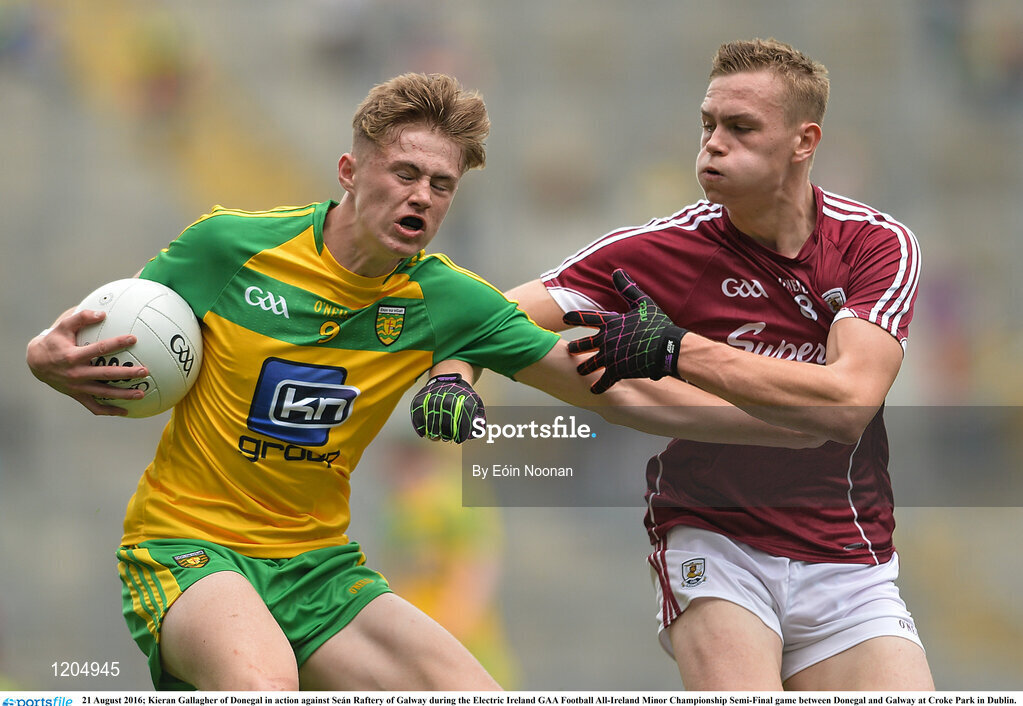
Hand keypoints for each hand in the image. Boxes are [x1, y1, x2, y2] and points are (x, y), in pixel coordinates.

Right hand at [26, 309, 149, 415]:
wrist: (36, 363)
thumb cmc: (54, 341)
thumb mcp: (63, 326)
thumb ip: (81, 317)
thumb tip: (102, 313)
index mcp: (73, 356)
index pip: (98, 349)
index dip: (116, 343)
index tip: (134, 339)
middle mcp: (76, 373)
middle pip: (105, 374)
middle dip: (126, 374)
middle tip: (145, 371)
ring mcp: (77, 387)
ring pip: (103, 393)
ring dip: (123, 395)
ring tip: (142, 394)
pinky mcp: (77, 396)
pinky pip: (95, 407)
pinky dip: (109, 411)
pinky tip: (126, 411)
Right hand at [410, 373, 484, 442]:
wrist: (448, 379)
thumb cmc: (462, 396)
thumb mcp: (476, 403)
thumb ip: (478, 419)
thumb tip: (473, 435)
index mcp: (465, 404)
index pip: (462, 428)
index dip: (460, 437)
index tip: (458, 439)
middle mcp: (449, 402)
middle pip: (447, 429)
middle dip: (447, 436)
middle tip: (447, 437)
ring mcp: (433, 401)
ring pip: (432, 427)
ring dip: (434, 435)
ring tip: (437, 436)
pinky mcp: (420, 402)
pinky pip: (418, 420)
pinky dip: (421, 429)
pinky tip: (425, 432)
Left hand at [563, 269, 686, 393]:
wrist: (668, 347)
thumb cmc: (658, 325)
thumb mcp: (643, 303)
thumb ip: (628, 288)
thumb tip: (617, 271)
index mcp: (611, 323)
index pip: (586, 317)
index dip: (574, 317)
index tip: (564, 318)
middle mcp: (606, 339)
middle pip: (583, 344)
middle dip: (575, 347)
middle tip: (569, 350)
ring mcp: (610, 357)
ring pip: (589, 364)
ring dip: (584, 368)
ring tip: (579, 371)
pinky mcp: (617, 371)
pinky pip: (603, 381)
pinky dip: (598, 387)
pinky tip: (593, 391)